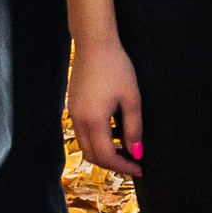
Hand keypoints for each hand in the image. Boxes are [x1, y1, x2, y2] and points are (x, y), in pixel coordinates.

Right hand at [68, 28, 145, 174]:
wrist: (94, 44)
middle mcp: (78, 121)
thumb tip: (136, 152)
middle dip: (112, 164)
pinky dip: (96, 140)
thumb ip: (134, 128)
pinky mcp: (72, 106)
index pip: (106, 156)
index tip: (139, 168)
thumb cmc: (116, 67)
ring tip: (124, 149)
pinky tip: (112, 132)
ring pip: (85, 146)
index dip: (123, 166)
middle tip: (132, 163)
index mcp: (93, 121)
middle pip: (92, 156)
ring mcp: (72, 114)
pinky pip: (82, 133)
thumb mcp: (131, 98)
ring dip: (103, 153)